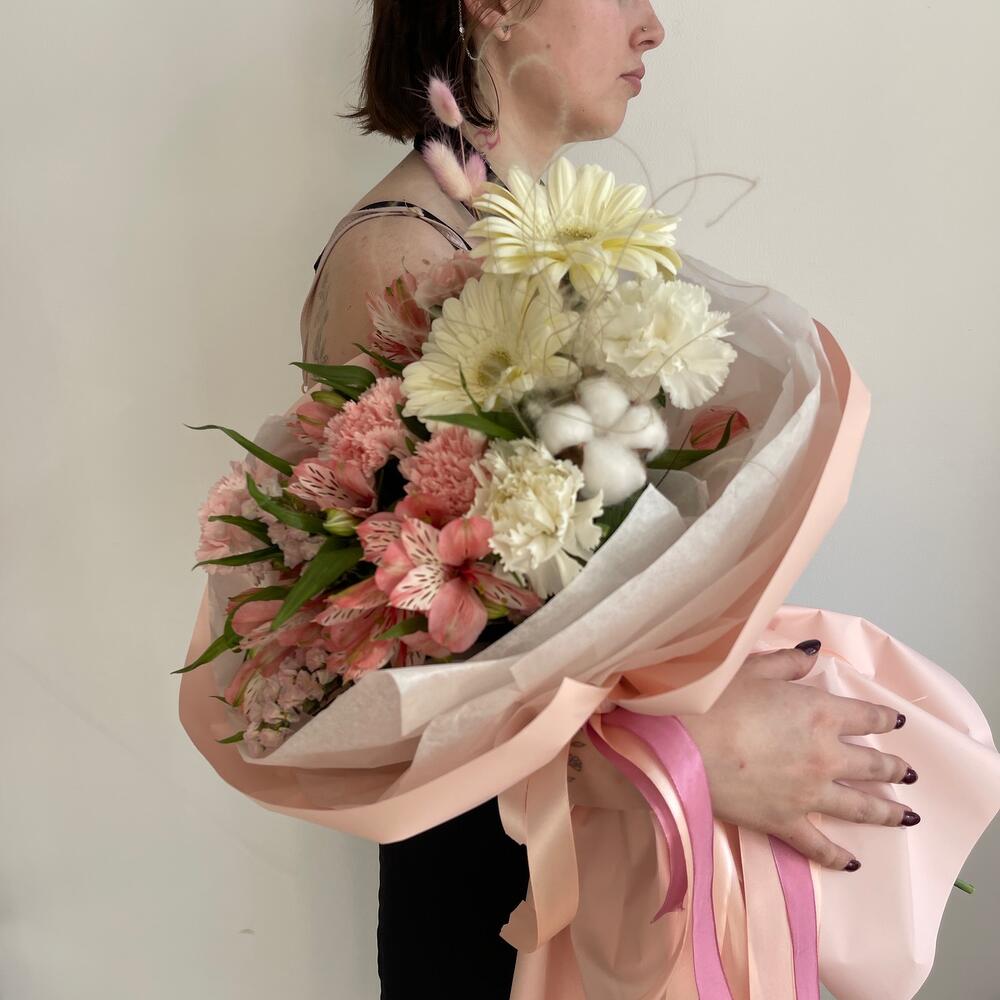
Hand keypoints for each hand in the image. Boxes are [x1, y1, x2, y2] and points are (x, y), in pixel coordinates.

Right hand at [676, 642, 916, 871]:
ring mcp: (809, 794)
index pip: (867, 717)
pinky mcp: (786, 822)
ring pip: (860, 807)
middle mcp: (826, 756)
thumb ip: (788, 662)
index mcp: (821, 713)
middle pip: (872, 765)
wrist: (682, 745)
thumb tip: (814, 651)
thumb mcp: (752, 668)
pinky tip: (852, 864)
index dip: (885, 719)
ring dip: (887, 811)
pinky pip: (819, 846)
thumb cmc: (714, 700)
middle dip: (894, 768)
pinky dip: (837, 857)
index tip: (896, 723)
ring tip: (906, 815)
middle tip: (909, 773)